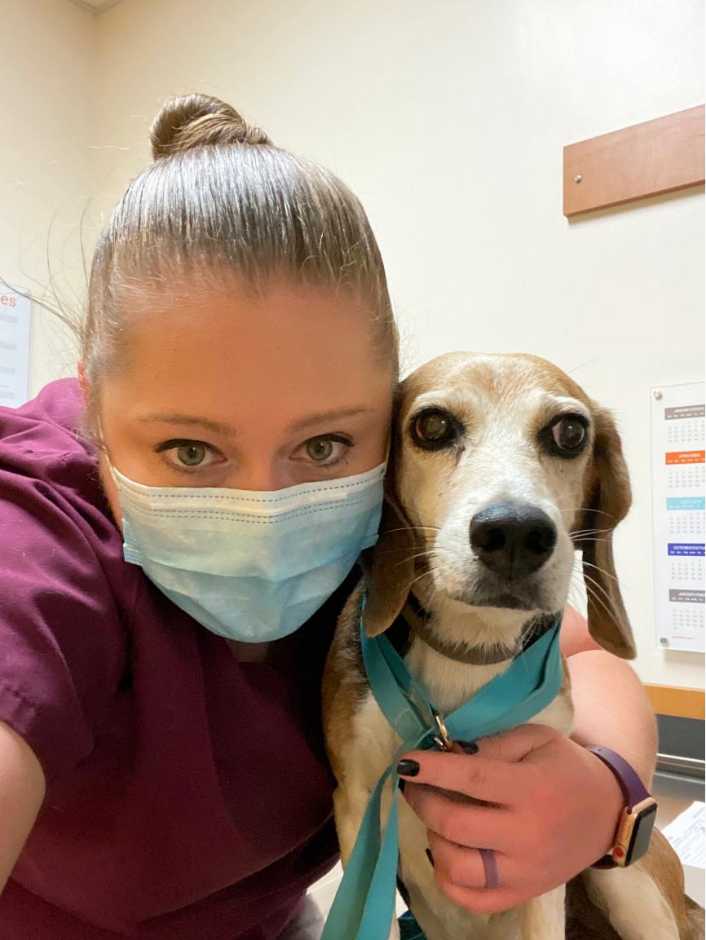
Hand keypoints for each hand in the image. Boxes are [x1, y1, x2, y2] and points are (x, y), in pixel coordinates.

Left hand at [397, 723, 624, 913]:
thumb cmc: (567, 768)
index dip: (432, 769)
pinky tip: (445, 852)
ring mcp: (524, 872)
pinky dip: (448, 880)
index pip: (470, 778)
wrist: (609, 813)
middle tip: (415, 786)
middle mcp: (526, 835)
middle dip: (423, 801)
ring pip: (458, 868)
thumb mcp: (536, 739)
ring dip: (433, 840)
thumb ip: (492, 745)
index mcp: (531, 789)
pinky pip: (473, 900)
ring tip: (435, 819)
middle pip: (456, 826)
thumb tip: (448, 753)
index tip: (407, 762)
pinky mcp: (523, 894)